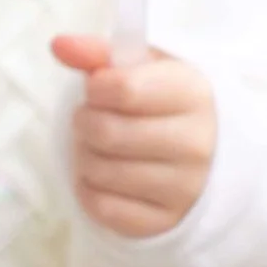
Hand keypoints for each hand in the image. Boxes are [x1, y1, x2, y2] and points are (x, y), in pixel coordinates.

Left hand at [51, 35, 216, 238]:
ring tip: (99, 147)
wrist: (206, 152)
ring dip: (85, 156)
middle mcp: (197, 144)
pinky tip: (103, 177)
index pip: (123, 89)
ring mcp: (186, 188)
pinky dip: (90, 191)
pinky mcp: (166, 221)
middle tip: (92, 120)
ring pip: (100, 172)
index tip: (99, 88)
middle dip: (85, 122)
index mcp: (194, 94)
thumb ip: (99, 54)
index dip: (96, 87)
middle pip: (106, 132)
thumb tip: (60, 44)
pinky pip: (103, 208)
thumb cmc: (163, 102)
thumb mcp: (141, 68)